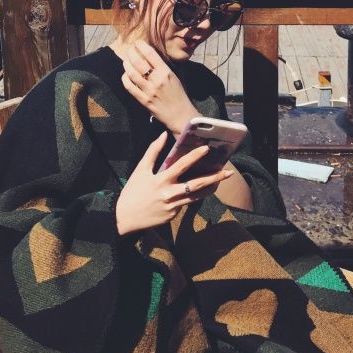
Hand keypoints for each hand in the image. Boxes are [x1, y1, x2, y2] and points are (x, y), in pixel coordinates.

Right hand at [116, 130, 233, 235]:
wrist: (125, 218)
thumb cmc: (132, 191)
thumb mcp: (140, 169)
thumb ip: (153, 151)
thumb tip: (163, 135)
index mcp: (161, 180)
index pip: (181, 166)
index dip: (194, 157)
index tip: (206, 149)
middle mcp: (170, 194)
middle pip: (196, 185)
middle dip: (214, 178)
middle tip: (228, 172)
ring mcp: (173, 207)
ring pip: (196, 197)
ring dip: (209, 188)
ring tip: (219, 181)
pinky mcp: (173, 216)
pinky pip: (185, 204)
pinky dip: (191, 196)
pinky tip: (196, 191)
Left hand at [120, 39, 198, 134]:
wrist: (181, 115)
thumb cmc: (180, 95)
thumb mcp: (176, 77)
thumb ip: (164, 67)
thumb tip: (152, 55)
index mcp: (166, 72)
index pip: (151, 54)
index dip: (141, 46)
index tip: (137, 43)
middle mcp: (157, 80)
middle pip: (139, 62)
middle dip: (131, 53)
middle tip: (129, 50)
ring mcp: (149, 91)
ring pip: (132, 74)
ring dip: (127, 65)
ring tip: (126, 61)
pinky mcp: (144, 101)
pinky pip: (130, 87)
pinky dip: (125, 79)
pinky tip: (125, 75)